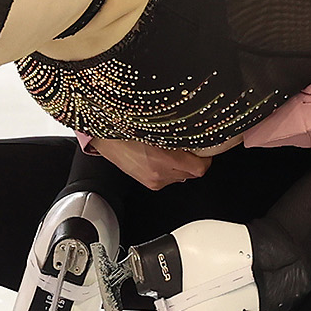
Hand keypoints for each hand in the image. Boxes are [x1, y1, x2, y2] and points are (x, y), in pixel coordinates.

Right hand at [94, 137, 212, 190]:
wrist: (104, 137)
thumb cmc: (125, 128)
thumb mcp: (155, 126)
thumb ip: (177, 132)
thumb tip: (195, 133)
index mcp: (163, 159)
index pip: (200, 168)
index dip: (206, 158)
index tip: (206, 149)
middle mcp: (160, 174)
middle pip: (192, 173)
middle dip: (194, 160)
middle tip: (191, 146)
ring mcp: (154, 180)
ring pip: (181, 176)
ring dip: (182, 165)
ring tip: (173, 150)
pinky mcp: (149, 183)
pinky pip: (169, 178)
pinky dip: (171, 169)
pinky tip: (162, 157)